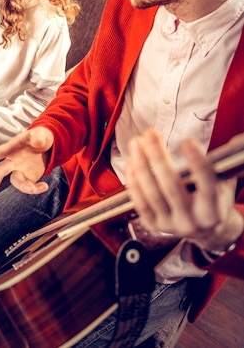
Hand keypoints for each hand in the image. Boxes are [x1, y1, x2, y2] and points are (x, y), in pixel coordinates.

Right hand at [0, 127, 53, 193]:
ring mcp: (19, 171)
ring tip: (32, 189)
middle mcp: (12, 161)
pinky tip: (44, 186)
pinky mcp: (28, 179)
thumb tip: (37, 141)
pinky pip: (30, 186)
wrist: (48, 147)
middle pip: (1, 169)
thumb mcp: (41, 133)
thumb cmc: (39, 137)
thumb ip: (39, 136)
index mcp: (11, 148)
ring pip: (16, 180)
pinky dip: (36, 189)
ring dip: (22, 186)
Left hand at [124, 128, 243, 251]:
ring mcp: (171, 226)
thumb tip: (235, 140)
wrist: (208, 232)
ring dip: (141, 165)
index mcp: (213, 211)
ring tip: (136, 142)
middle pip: (172, 187)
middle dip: (158, 157)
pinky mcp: (154, 226)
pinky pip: (140, 203)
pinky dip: (134, 182)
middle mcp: (192, 221)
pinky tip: (131, 162)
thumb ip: (224, 165)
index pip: (206, 186)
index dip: (197, 163)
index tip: (187, 141)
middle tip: (150, 133)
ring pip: (152, 194)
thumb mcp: (224, 184)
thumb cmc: (216, 199)